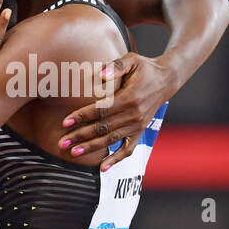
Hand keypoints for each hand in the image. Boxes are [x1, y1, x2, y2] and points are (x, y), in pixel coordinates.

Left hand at [58, 53, 173, 170]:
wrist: (166, 79)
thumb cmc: (145, 68)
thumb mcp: (132, 59)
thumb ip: (116, 65)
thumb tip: (101, 73)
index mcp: (130, 97)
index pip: (101, 110)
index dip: (82, 116)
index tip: (65, 121)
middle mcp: (134, 115)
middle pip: (102, 128)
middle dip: (81, 136)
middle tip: (62, 142)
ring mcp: (137, 126)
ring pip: (111, 140)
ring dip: (91, 148)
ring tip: (74, 153)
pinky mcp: (140, 132)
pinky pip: (127, 150)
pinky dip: (115, 160)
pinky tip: (102, 168)